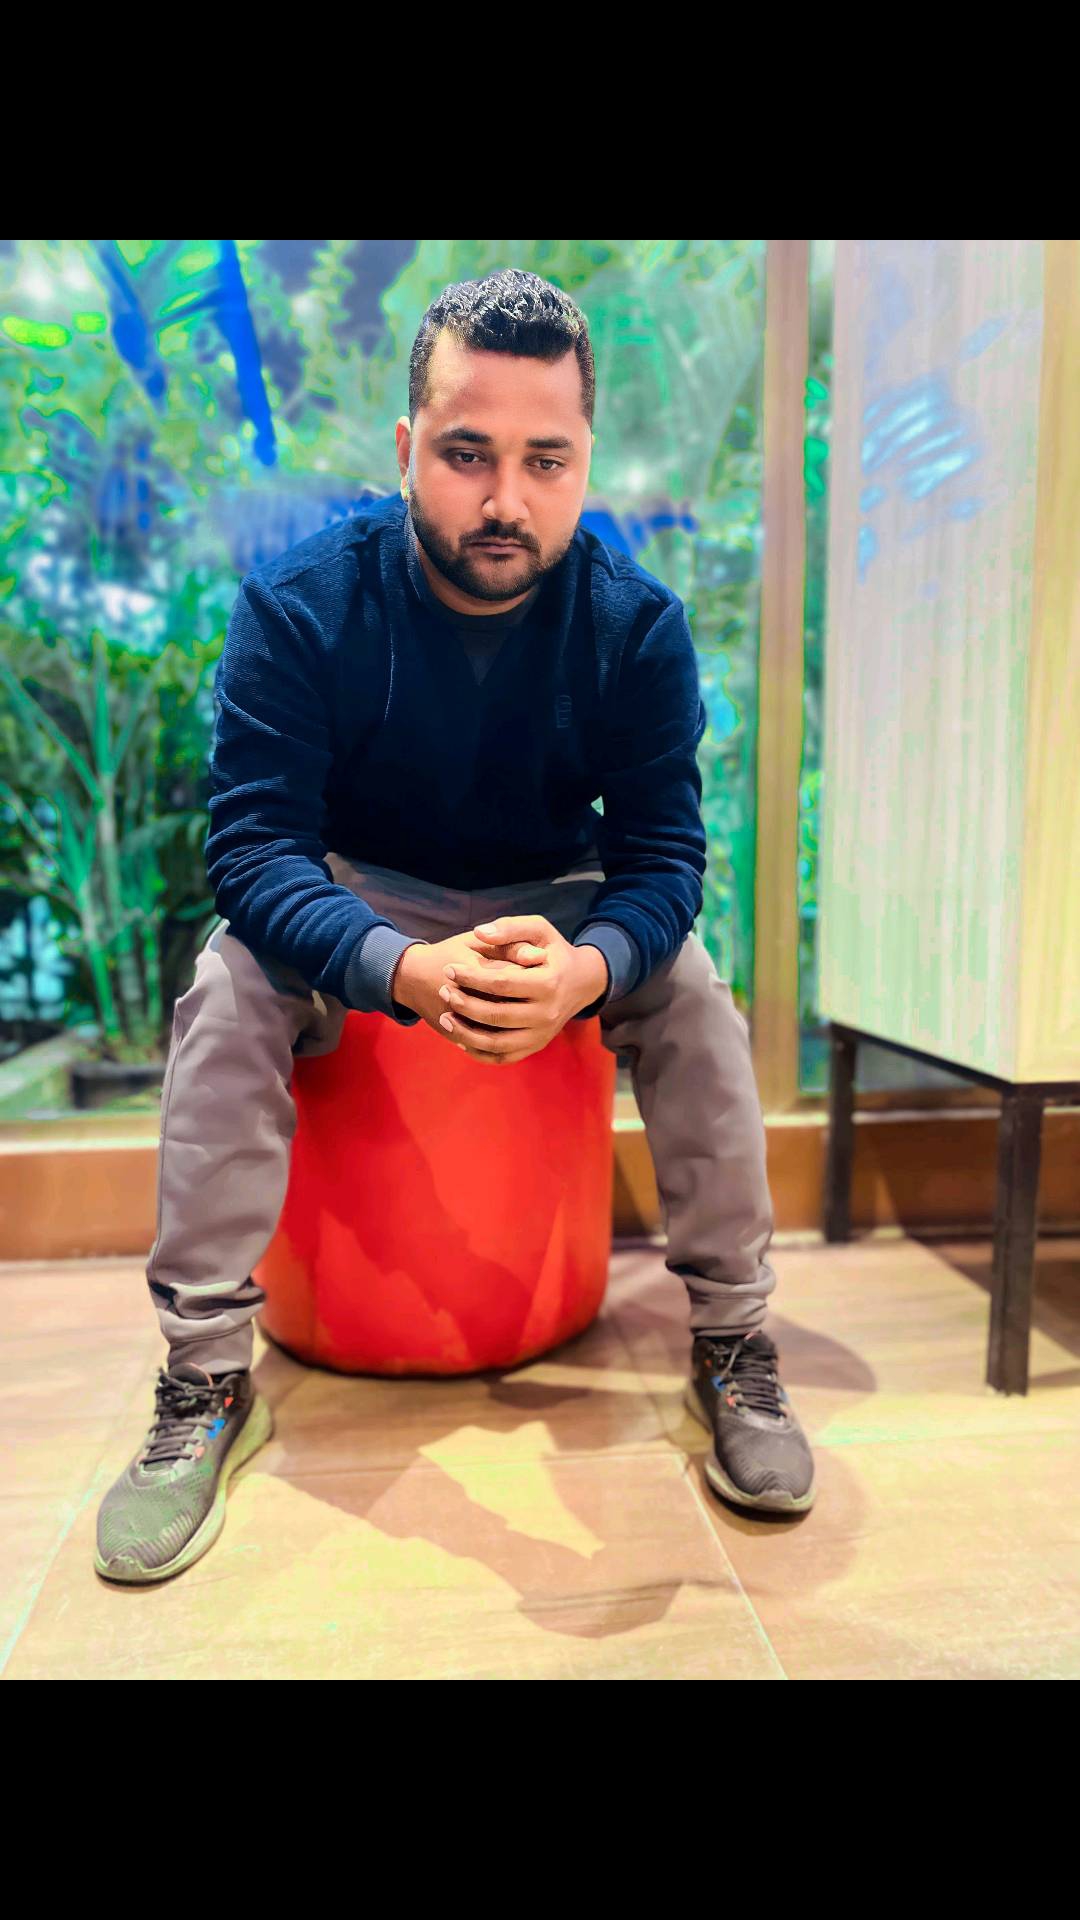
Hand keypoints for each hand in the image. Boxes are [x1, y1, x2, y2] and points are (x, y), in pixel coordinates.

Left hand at [393, 916, 606, 1064]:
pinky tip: (460, 1038)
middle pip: (496, 1015)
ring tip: (445, 1017)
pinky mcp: (536, 1046)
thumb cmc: (554, 952)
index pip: (501, 983)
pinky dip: (478, 1052)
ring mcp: (542, 1034)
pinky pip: (503, 1057)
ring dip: (465, 1033)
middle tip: (443, 991)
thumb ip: (511, 927)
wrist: (583, 982)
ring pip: (496, 1043)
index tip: (449, 968)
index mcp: (548, 983)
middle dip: (463, 1004)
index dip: (470, 977)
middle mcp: (547, 1014)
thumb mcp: (540, 930)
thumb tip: (479, 932)